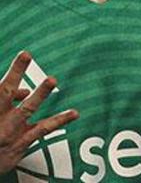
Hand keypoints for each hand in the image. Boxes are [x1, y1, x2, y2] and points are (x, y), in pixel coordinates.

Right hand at [1, 51, 77, 174]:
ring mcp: (10, 131)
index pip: (0, 87)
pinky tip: (74, 113)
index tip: (24, 54)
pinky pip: (43, 130)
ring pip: (26, 108)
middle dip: (15, 72)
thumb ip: (5, 99)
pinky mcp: (20, 144)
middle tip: (25, 55)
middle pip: (4, 92)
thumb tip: (25, 91)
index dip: (14, 70)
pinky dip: (59, 120)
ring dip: (39, 93)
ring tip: (51, 79)